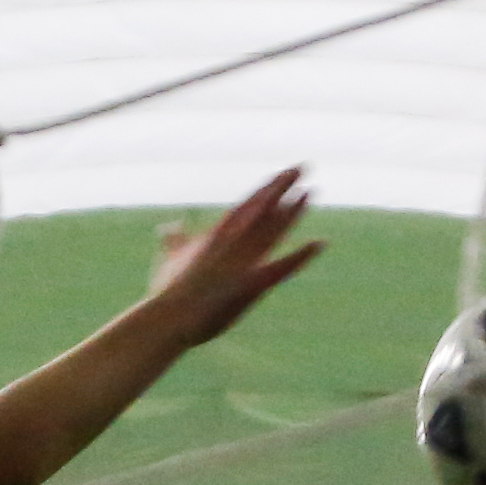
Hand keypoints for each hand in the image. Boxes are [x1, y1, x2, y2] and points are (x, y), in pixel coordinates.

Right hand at [139, 170, 322, 346]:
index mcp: (216, 235)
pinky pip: (281, 267)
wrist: (165, 318)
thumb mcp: (169, 260)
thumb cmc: (166, 293)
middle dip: (282, 185)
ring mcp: (241, 262)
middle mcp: (231, 242)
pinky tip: (320, 243)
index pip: (247, 206)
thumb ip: (174, 241)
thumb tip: (168, 225)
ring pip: (273, 230)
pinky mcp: (249, 284)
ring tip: (310, 192)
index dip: (267, 189)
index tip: (284, 174)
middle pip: (262, 208)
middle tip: (302, 166)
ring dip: (292, 212)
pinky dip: (300, 256)